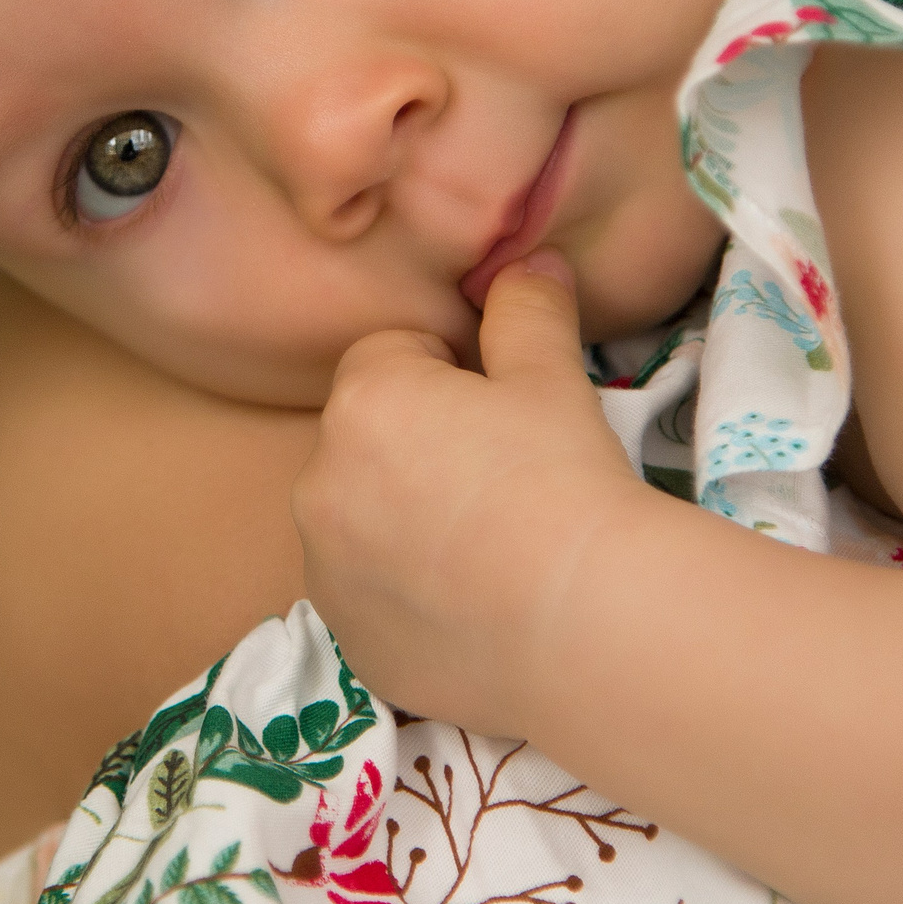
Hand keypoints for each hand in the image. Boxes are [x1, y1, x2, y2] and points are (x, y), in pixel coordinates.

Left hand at [290, 252, 646, 733]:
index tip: (500, 412)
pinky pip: (372, 596)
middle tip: (503, 482)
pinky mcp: (351, 640)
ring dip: (404, 522)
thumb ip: (527, 310)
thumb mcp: (552, 377)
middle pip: (368, 440)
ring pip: (362, 521)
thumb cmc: (564, 480)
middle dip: (418, 447)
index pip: (390, 355)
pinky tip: (476, 607)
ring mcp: (327, 571)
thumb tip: (528, 263)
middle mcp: (319, 483)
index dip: (450, 375)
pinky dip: (409, 596)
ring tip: (491, 549)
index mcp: (362, 402)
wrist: (583, 621)